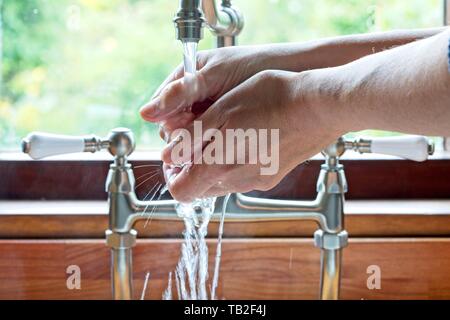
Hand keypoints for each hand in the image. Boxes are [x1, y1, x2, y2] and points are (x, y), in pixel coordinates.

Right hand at [139, 45, 303, 140]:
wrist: (293, 71)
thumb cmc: (254, 65)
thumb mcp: (215, 75)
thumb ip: (182, 92)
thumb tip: (145, 113)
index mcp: (189, 78)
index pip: (165, 107)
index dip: (169, 122)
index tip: (180, 134)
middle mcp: (197, 97)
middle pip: (176, 125)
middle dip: (184, 136)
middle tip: (199, 141)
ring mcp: (212, 111)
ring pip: (193, 136)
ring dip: (198, 144)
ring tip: (212, 146)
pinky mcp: (226, 125)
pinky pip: (211, 140)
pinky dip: (213, 146)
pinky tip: (221, 149)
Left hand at [159, 70, 347, 202]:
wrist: (320, 105)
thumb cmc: (274, 100)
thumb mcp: (224, 110)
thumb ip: (194, 137)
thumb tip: (170, 155)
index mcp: (221, 166)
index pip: (182, 192)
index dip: (172, 176)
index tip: (175, 156)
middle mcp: (239, 181)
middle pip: (202, 187)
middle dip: (193, 167)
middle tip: (197, 139)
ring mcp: (259, 180)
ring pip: (223, 181)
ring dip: (214, 163)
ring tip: (223, 133)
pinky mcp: (274, 175)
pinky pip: (244, 176)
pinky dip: (236, 162)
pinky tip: (246, 137)